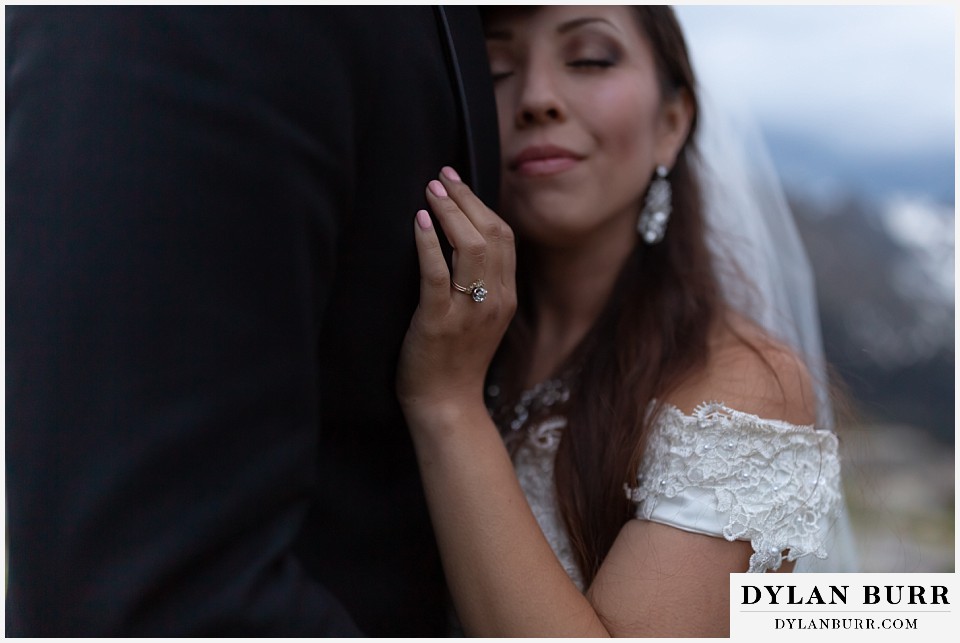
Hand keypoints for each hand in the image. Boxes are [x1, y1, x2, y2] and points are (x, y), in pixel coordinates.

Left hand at [397, 167, 516, 423]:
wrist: (447, 406)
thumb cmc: (456, 361)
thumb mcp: (481, 319)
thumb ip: (480, 285)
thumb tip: (461, 242)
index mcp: (506, 297)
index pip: (503, 237)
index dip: (481, 203)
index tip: (456, 181)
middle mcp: (494, 301)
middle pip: (490, 234)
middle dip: (465, 198)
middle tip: (441, 175)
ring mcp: (469, 312)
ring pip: (470, 248)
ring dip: (449, 212)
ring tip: (430, 190)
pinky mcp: (439, 323)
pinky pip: (437, 274)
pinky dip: (429, 243)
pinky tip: (420, 220)